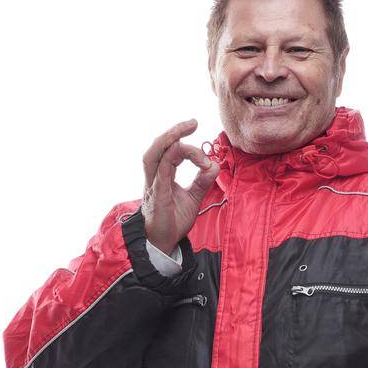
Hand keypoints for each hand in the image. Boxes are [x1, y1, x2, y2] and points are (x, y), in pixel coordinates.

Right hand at [141, 118, 219, 253]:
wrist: (162, 244)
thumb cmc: (173, 222)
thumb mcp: (193, 199)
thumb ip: (202, 182)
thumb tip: (214, 165)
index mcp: (162, 176)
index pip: (170, 151)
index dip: (188, 145)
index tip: (207, 158)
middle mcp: (154, 177)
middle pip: (158, 146)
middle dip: (174, 131)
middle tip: (193, 122)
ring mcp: (153, 186)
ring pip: (154, 154)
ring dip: (170, 139)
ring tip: (185, 129)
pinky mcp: (156, 197)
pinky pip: (161, 172)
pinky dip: (172, 159)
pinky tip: (188, 155)